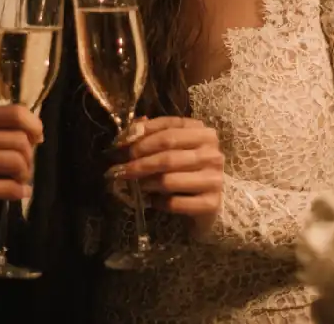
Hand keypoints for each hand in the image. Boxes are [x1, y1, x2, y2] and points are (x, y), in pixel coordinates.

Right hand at [0, 105, 43, 231]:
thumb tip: (32, 130)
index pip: (13, 113)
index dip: (33, 125)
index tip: (37, 138)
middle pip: (19, 139)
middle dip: (30, 154)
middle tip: (25, 166)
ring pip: (17, 162)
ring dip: (26, 173)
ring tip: (20, 179)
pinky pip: (8, 187)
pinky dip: (19, 192)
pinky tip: (19, 193)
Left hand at [108, 117, 223, 232]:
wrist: (210, 203)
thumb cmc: (188, 170)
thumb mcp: (175, 148)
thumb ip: (155, 134)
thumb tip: (132, 130)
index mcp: (204, 134)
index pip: (169, 129)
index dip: (141, 137)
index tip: (119, 146)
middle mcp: (213, 154)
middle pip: (167, 155)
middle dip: (138, 162)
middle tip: (119, 169)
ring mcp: (214, 179)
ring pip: (168, 180)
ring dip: (145, 183)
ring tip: (134, 185)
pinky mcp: (210, 203)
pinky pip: (174, 203)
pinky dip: (158, 202)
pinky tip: (152, 201)